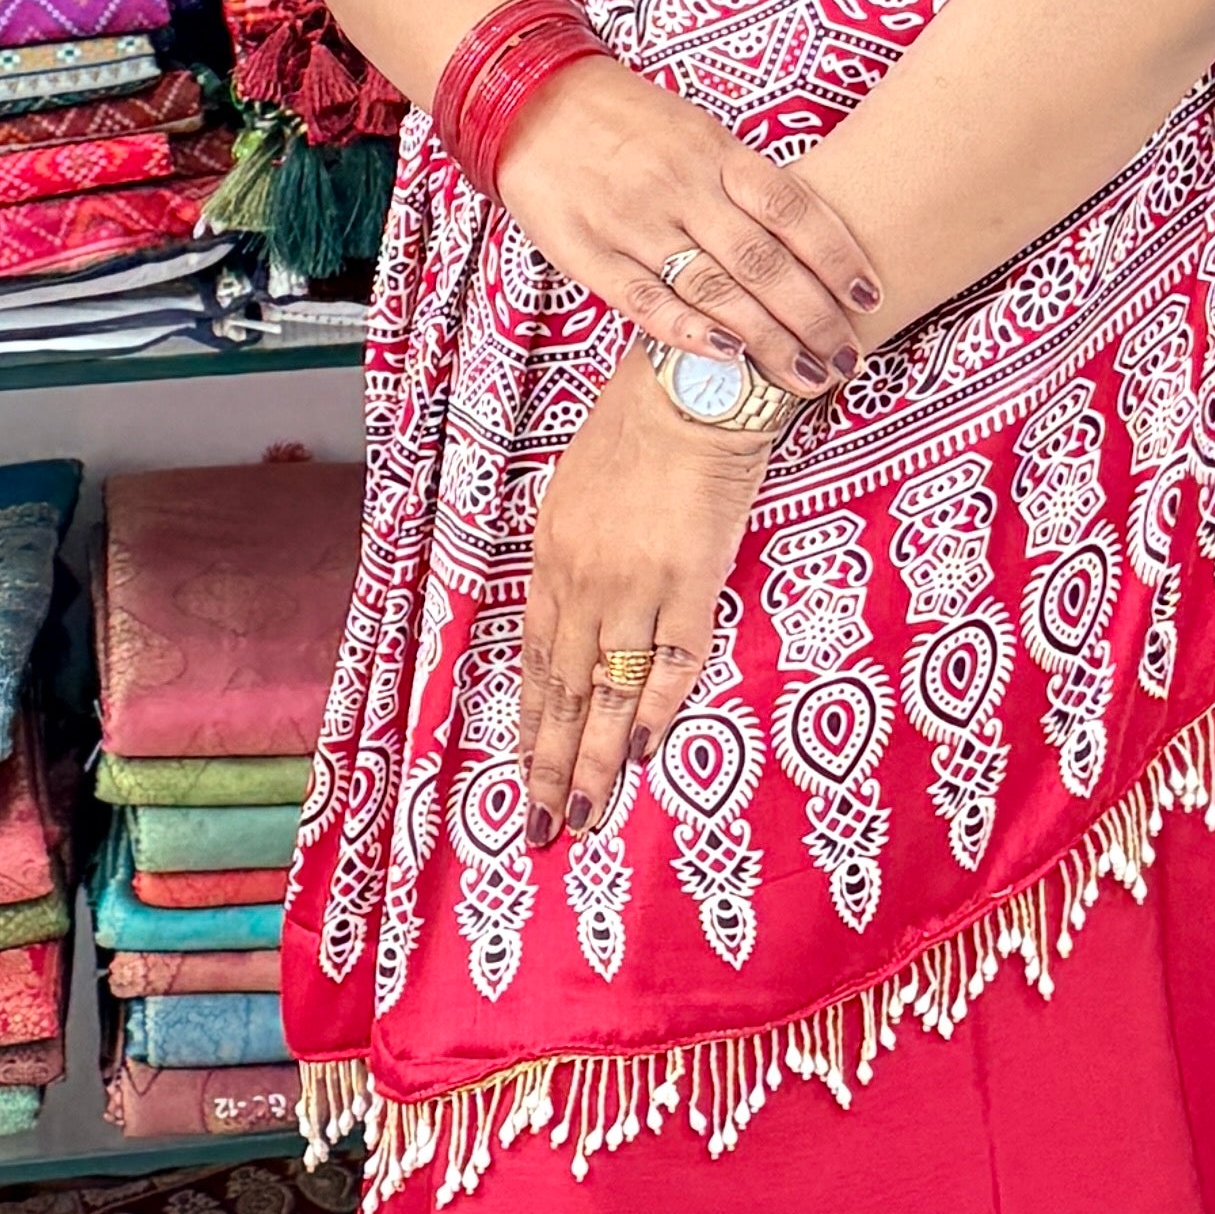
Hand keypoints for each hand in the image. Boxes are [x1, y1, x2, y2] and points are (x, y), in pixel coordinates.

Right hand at [496, 59, 880, 398]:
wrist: (532, 99)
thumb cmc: (628, 120)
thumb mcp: (697, 131)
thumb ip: (743, 182)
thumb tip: (807, 238)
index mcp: (715, 152)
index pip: (791, 207)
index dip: (836, 253)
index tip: (870, 293)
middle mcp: (680, 187)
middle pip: (762, 260)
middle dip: (813, 315)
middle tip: (848, 356)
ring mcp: (633, 222)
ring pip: (713, 288)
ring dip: (767, 339)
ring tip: (806, 376)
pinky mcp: (588, 253)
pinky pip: (645, 300)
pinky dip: (689, 332)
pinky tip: (729, 358)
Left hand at [517, 355, 771, 836]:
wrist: (692, 388)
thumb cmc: (636, 430)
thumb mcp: (576, 496)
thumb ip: (572, 561)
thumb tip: (576, 618)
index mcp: (551, 560)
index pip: (536, 661)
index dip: (530, 725)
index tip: (522, 774)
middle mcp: (583, 582)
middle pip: (562, 690)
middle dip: (547, 763)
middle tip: (541, 825)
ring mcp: (637, 586)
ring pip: (607, 692)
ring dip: (592, 759)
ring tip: (583, 813)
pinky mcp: (692, 582)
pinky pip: (672, 662)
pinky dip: (655, 709)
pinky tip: (638, 752)